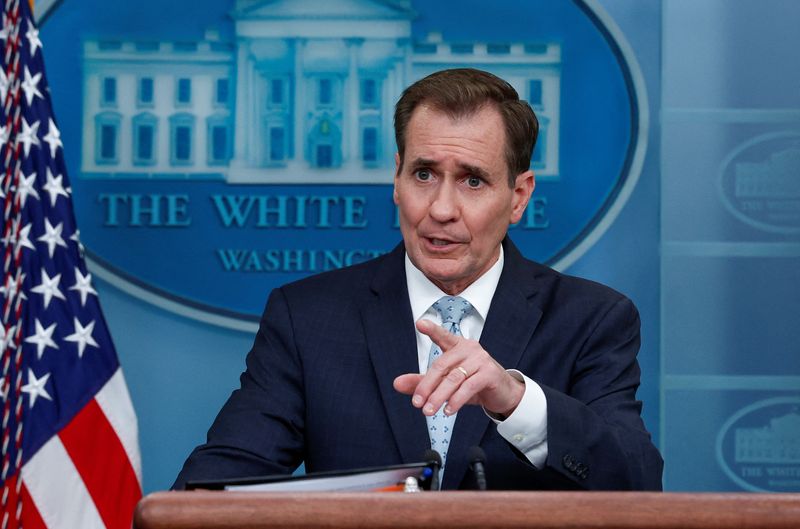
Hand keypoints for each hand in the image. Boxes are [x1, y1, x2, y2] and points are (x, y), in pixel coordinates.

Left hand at [393, 319, 524, 417]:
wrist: (502, 393)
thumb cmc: (472, 383)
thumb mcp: (445, 383)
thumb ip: (421, 381)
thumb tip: (396, 383)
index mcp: (456, 345)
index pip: (442, 336)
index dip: (431, 330)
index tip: (420, 324)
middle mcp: (469, 349)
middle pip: (441, 366)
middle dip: (426, 386)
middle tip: (416, 403)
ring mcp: (480, 359)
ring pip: (453, 378)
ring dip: (439, 397)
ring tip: (428, 411)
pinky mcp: (489, 373)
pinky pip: (468, 387)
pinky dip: (456, 400)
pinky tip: (448, 411)